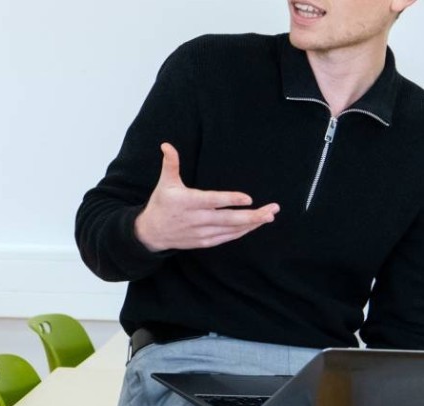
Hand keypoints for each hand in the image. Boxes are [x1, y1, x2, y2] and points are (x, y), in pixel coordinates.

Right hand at [132, 143, 279, 250]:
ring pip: (231, 229)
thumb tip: (166, 145)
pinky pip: (227, 237)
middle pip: (228, 219)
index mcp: (187, 202)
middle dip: (252, 215)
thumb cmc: (161, 204)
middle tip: (272, 210)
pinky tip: (255, 224)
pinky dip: (242, 231)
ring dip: (252, 223)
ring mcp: (201, 233)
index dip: (230, 200)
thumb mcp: (164, 183)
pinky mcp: (204, 242)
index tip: (248, 198)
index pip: (212, 201)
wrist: (151, 233)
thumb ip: (170, 164)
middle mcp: (196, 219)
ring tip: (269, 215)